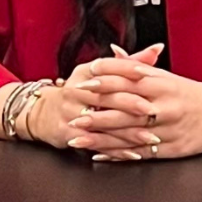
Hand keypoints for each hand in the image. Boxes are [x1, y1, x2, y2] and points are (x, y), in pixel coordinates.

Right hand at [22, 47, 160, 149]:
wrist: (44, 113)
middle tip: (153, 110)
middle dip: (130, 103)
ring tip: (150, 137)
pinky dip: (116, 150)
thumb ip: (128, 63)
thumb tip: (157, 48)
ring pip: (103, 122)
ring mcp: (70, 112)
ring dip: (128, 132)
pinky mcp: (68, 133)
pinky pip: (95, 143)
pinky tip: (134, 153)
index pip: (106, 66)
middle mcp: (76, 89)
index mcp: (85, 71)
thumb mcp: (98, 74)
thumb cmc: (81, 92)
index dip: (126, 69)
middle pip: (105, 95)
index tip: (147, 74)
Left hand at [62, 56, 201, 162]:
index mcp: (161, 84)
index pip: (128, 78)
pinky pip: (141, 153)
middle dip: (98, 111)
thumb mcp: (165, 76)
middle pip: (126, 107)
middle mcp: (163, 105)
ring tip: (79, 137)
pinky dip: (118, 155)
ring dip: (102, 137)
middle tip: (74, 113)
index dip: (105, 79)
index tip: (83, 79)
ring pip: (130, 133)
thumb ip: (136, 66)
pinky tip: (100, 154)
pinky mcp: (171, 148)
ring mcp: (167, 128)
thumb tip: (111, 51)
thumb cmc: (188, 94)